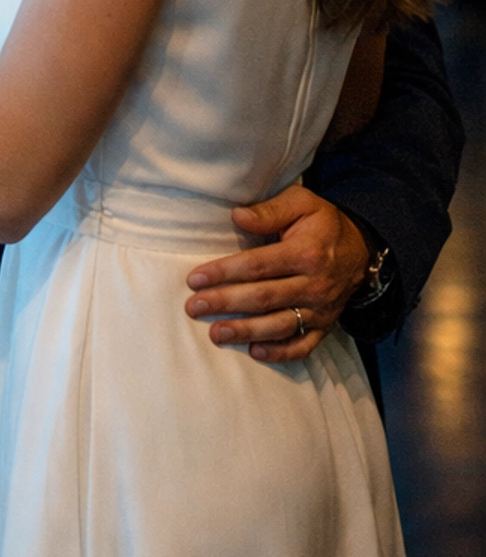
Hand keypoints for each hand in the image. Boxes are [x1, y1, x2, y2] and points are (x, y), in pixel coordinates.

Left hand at [183, 185, 371, 362]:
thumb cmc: (322, 224)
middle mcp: (315, 284)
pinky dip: (280, 352)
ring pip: (280, 325)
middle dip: (226, 303)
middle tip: (194, 307)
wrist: (362, 249)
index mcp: (307, 253)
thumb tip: (237, 216)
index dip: (225, 272)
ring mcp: (321, 310)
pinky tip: (254, 352)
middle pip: (264, 298)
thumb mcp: (302, 204)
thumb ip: (269, 211)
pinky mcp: (325, 327)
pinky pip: (303, 346)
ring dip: (246, 331)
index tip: (195, 279)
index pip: (259, 265)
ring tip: (215, 334)